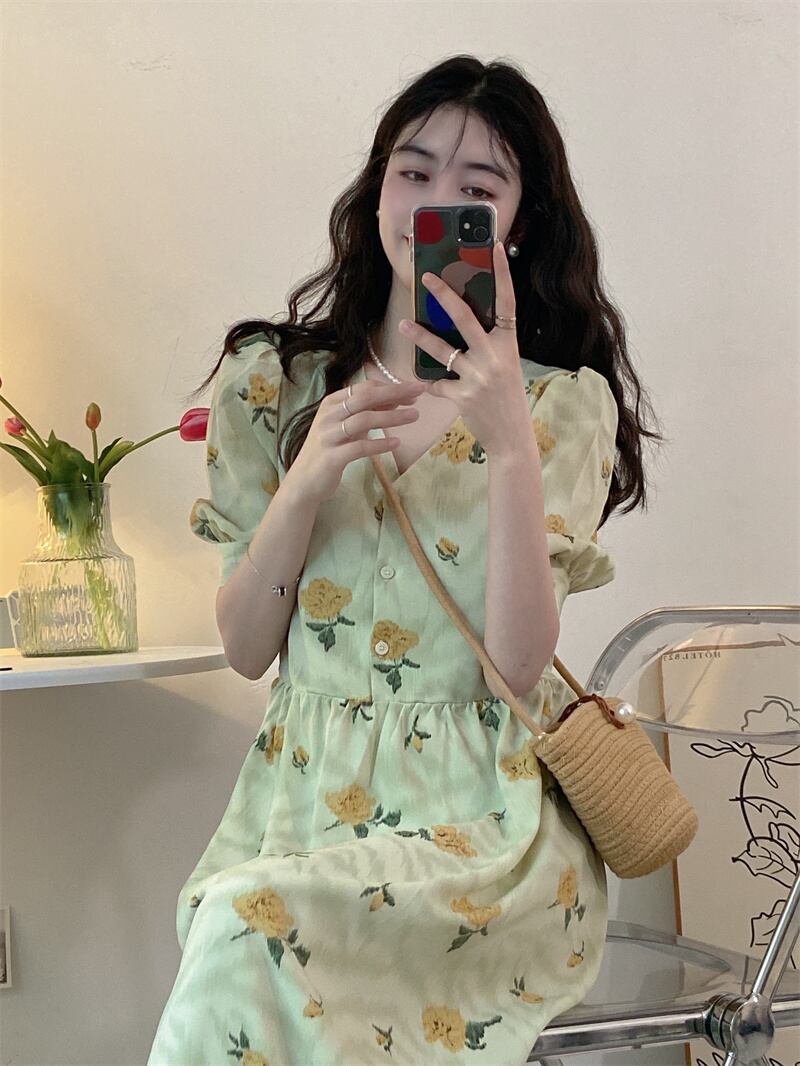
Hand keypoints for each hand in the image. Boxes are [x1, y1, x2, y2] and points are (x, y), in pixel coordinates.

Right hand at [287, 379, 425, 503]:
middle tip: (418, 393)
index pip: (364, 388)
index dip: (390, 386)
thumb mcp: (347, 428)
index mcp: (332, 403)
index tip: (413, 389)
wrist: (304, 481)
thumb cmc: (329, 451)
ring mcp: (328, 436)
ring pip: (364, 420)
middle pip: (365, 398)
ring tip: (414, 416)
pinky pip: (359, 447)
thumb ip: (366, 413)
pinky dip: (379, 444)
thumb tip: (395, 400)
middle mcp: (328, 415)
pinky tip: (396, 442)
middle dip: (394, 393)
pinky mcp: (332, 457)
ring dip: (392, 417)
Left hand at [398, 240, 530, 456]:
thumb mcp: (506, 367)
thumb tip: (460, 325)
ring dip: (421, 336)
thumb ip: (488, 346)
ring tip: (403, 325)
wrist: (513, 438)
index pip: (507, 302)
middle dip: (444, 296)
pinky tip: (425, 383)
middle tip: (426, 278)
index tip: (495, 248)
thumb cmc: (507, 399)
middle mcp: (495, 357)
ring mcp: (479, 377)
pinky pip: (438, 384)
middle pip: (466, 318)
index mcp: (509, 345)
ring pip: (443, 350)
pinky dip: (430, 384)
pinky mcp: (463, 397)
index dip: (503, 274)